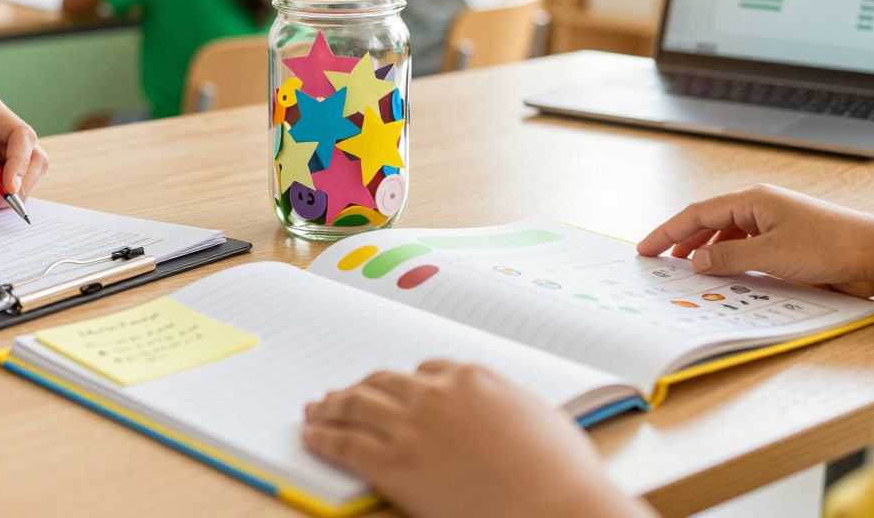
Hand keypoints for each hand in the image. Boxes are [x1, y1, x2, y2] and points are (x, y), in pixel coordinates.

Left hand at [303, 361, 650, 517]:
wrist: (555, 506)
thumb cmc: (561, 473)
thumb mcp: (538, 418)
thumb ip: (504, 405)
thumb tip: (495, 412)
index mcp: (474, 378)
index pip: (428, 370)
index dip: (407, 382)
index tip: (395, 388)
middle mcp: (438, 394)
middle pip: (385, 381)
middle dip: (361, 387)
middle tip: (343, 393)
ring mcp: (413, 427)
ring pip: (358, 404)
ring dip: (333, 405)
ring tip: (317, 408)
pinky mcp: (395, 464)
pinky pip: (346, 443)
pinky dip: (324, 436)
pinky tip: (312, 435)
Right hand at [637, 184, 873, 297]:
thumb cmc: (830, 246)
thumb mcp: (770, 254)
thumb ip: (727, 256)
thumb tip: (696, 260)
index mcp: (751, 200)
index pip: (696, 213)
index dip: (667, 232)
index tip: (645, 248)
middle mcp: (759, 208)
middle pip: (708, 221)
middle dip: (682, 240)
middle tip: (659, 260)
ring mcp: (772, 224)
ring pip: (726, 234)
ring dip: (705, 251)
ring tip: (688, 270)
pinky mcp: (785, 242)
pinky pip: (744, 246)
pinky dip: (727, 258)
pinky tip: (723, 273)